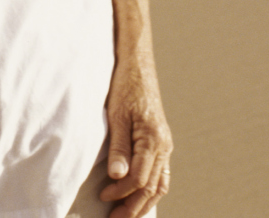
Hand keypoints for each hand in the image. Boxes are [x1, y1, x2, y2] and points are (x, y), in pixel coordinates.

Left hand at [101, 51, 171, 217]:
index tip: (102, 194)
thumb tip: (116, 176)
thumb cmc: (125, 86)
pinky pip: (161, 174)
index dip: (120, 191)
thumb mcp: (117, 115)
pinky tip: (139, 195)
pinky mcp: (162, 142)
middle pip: (152, 187)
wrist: (137, 65)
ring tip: (127, 214)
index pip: (139, 178)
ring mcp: (165, 144)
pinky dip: (152, 189)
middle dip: (134, 206)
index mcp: (154, 139)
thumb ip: (118, 147)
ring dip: (144, 202)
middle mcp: (164, 145)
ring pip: (160, 184)